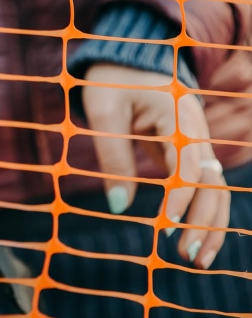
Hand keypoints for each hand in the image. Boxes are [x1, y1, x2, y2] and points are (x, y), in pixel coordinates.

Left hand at [82, 63, 229, 268]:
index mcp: (178, 114)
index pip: (189, 162)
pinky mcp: (187, 152)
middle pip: (213, 182)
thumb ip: (112, 156)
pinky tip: (193, 238)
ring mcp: (195, 142)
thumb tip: (118, 206)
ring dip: (210, 223)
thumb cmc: (111, 80)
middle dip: (204, 221)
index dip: (182, 196)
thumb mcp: (103, 111)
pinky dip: (200, 212)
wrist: (125, 57)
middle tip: (186, 256)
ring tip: (195, 260)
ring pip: (214, 188)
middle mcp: (196, 130)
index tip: (166, 225)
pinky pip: (200, 186)